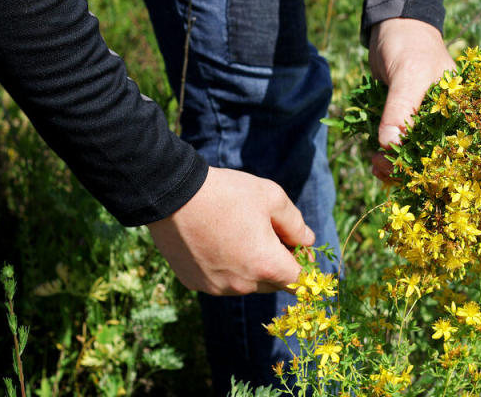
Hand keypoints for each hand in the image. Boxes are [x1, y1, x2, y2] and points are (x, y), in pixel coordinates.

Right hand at [147, 167, 313, 295]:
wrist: (173, 194)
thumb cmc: (227, 193)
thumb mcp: (272, 198)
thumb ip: (296, 224)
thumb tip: (307, 242)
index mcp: (266, 265)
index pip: (298, 282)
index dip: (302, 265)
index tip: (297, 248)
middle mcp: (242, 285)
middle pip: (272, 284)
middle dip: (276, 264)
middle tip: (268, 235)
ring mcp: (215, 287)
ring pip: (245, 284)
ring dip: (250, 268)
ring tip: (239, 235)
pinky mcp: (194, 283)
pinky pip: (219, 281)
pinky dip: (224, 267)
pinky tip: (215, 242)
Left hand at [368, 18, 455, 181]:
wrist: (393, 27)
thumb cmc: (410, 45)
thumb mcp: (407, 75)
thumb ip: (400, 110)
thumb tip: (389, 144)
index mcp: (457, 109)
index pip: (449, 147)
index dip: (428, 165)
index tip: (404, 173)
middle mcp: (444, 118)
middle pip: (429, 154)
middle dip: (406, 167)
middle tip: (382, 168)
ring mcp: (424, 119)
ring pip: (412, 152)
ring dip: (393, 163)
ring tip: (375, 165)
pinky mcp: (405, 119)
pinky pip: (399, 143)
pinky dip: (387, 154)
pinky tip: (374, 161)